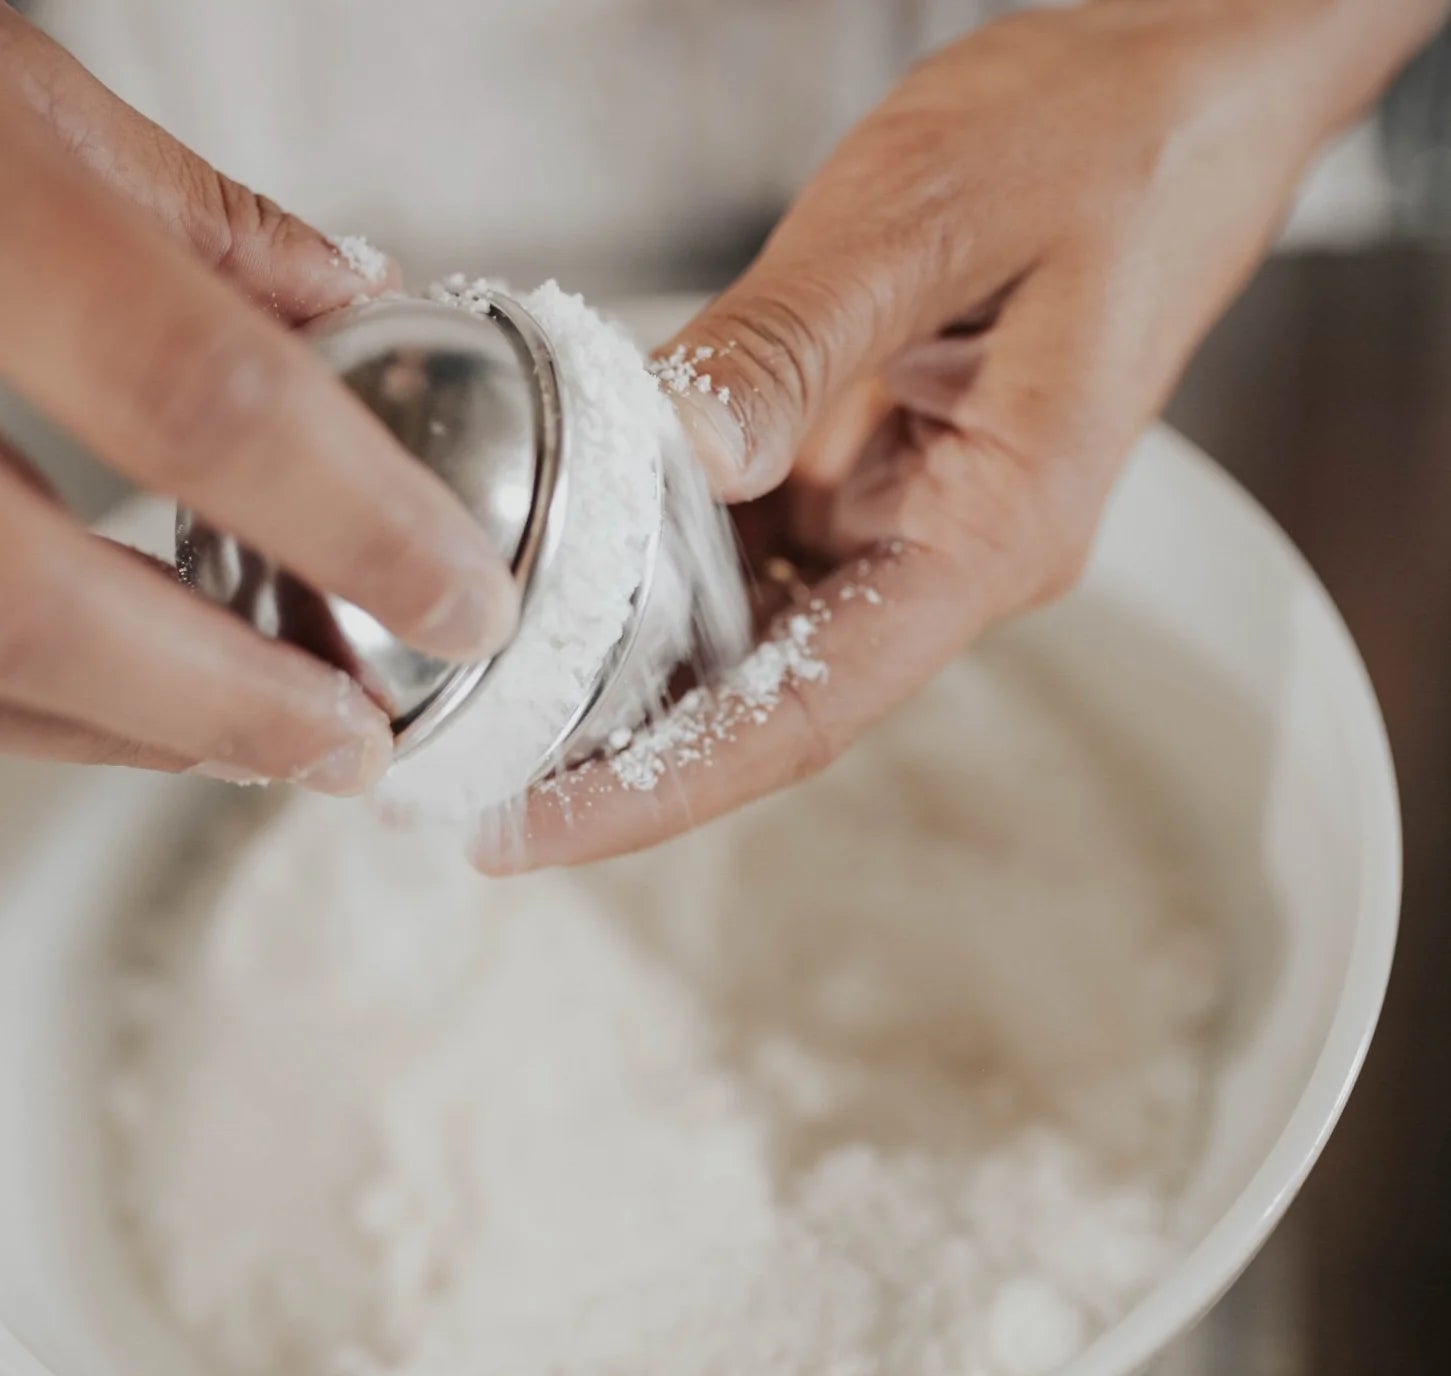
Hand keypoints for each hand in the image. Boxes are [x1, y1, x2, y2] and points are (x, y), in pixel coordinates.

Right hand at [0, 9, 517, 791]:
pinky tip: (124, 702)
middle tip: (354, 746)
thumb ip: (184, 217)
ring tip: (261, 738)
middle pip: (41, 602)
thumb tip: (356, 300)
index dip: (358, 526)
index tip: (464, 603)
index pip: (203, 399)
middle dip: (227, 704)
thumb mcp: (2, 80)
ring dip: (129, 728)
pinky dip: (33, 698)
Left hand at [491, 0, 1440, 868]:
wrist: (1182, 93)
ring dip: (634, 665)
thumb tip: (683, 449)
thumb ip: (795, 340)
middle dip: (623, 751)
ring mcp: (913, 517)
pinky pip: (761, 546)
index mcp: (992, 530)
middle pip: (771, 698)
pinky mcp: (879, 469)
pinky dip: (666, 563)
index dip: (664, 784)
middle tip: (476, 780)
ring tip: (498, 694)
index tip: (537, 828)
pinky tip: (576, 566)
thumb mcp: (930, 215)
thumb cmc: (1103, 141)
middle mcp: (950, 553)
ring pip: (758, 630)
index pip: (808, 709)